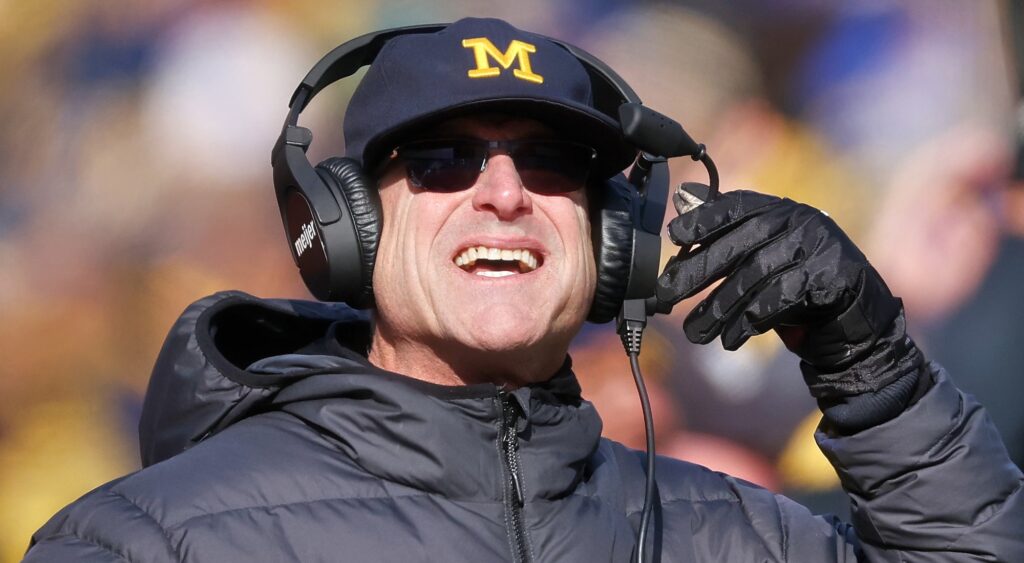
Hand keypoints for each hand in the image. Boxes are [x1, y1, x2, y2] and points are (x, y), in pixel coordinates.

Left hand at [656, 189, 918, 404]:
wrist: (854, 328)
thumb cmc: (797, 292)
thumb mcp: (757, 263)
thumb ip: (723, 239)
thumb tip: (680, 206)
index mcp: (780, 210)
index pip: (735, 206)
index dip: (703, 219)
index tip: (674, 236)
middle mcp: (800, 220)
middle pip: (739, 243)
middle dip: (697, 271)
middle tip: (665, 296)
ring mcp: (820, 246)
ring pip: (755, 275)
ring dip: (719, 308)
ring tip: (695, 333)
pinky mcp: (832, 276)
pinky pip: (779, 298)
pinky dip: (749, 321)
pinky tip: (730, 339)